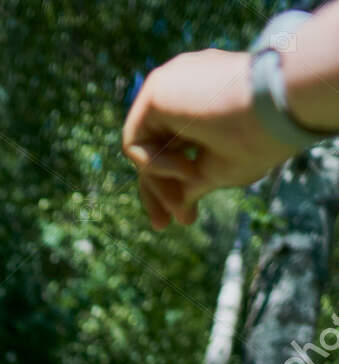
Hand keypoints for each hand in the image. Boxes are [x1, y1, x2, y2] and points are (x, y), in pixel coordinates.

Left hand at [123, 50, 295, 228]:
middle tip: (163, 226)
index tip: (182, 219)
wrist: (279, 104)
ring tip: (182, 208)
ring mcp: (168, 86)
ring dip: (160, 186)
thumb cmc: (259, 137)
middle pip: (154, 148)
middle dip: (158, 191)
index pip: (173, 147)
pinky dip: (155, 166)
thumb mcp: (219, 171)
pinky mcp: (156, 89)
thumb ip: (190, 184)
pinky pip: (134, 142)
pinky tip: (187, 169)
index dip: (170, 186)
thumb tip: (176, 206)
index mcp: (202, 104)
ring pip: (144, 148)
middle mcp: (182, 89)